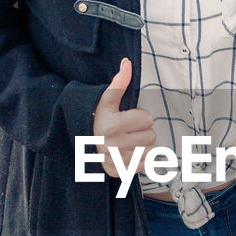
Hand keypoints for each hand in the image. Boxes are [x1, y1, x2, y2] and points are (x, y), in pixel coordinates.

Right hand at [92, 58, 155, 178]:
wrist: (85, 145)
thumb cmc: (99, 119)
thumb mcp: (106, 101)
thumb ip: (119, 83)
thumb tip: (127, 63)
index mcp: (110, 126)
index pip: (147, 119)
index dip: (140, 117)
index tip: (128, 119)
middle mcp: (113, 145)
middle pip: (151, 135)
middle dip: (143, 131)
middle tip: (129, 131)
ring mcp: (118, 161)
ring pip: (151, 150)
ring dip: (144, 145)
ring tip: (130, 142)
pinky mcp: (122, 172)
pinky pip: (148, 164)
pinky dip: (143, 159)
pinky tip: (131, 153)